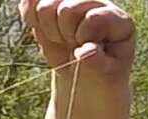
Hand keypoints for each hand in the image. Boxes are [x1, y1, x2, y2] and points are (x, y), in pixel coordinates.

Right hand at [18, 0, 135, 81]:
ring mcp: (73, 1)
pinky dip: (30, 18)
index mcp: (118, 20)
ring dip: (48, 29)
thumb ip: (98, 63)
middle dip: (64, 35)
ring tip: (61, 41)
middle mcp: (96, 3)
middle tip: (71, 47)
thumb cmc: (102, 79)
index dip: (83, 38)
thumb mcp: (107, 78)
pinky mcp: (51, 3)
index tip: (85, 53)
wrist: (84, 82)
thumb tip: (85, 51)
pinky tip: (44, 33)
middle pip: (66, 9)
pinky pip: (29, 2)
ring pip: (44, 5)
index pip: (93, 18)